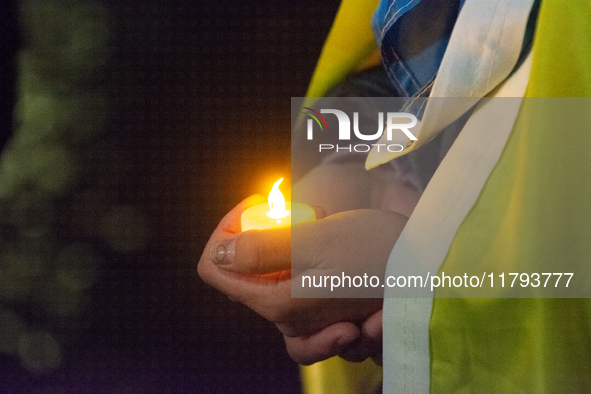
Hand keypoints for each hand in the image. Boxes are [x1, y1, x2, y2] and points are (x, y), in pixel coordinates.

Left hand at [198, 195, 406, 363]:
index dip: (225, 233)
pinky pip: (298, 294)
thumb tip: (218, 255)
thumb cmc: (378, 252)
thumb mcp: (317, 241)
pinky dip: (305, 269)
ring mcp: (310, 317)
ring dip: (283, 253)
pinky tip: (323, 253)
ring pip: (269, 282)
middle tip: (295, 216)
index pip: (215, 268)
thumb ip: (263, 249)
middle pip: (243, 275)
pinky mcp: (329, 310)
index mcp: (278, 303)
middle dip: (261, 238)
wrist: (431, 267)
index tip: (257, 209)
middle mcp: (290, 318)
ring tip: (315, 231)